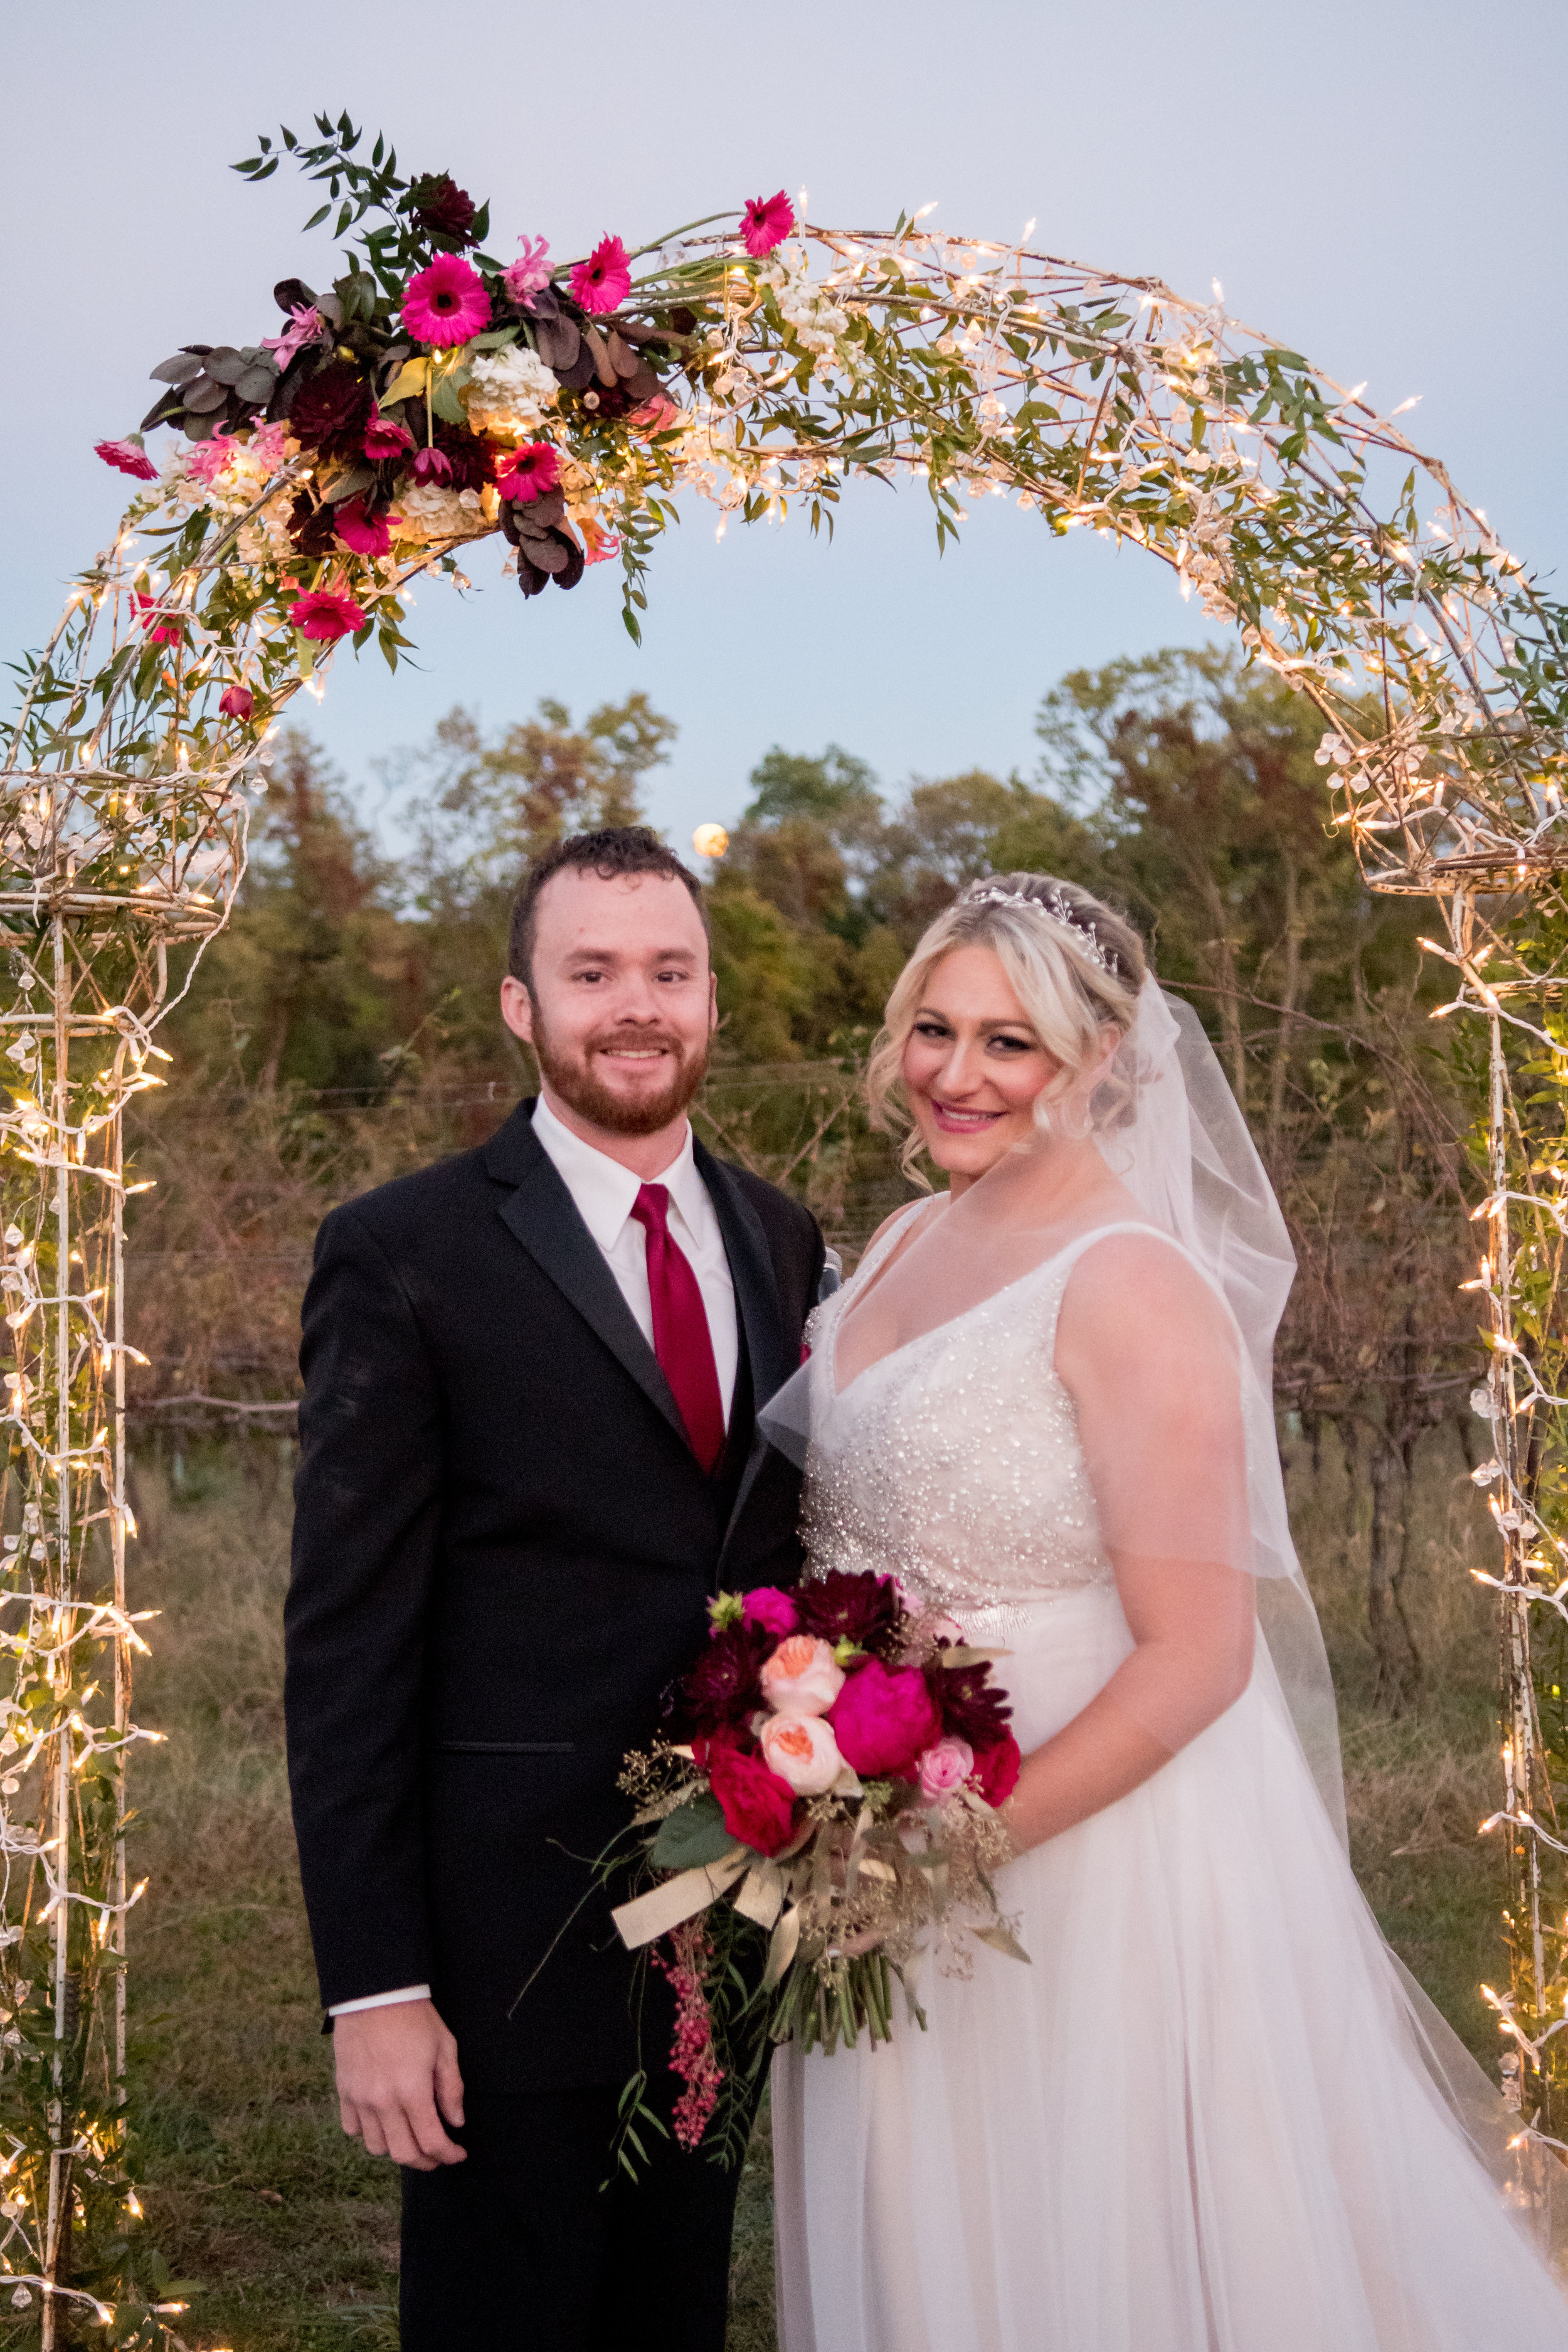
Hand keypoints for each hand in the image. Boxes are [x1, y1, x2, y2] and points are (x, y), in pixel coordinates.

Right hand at [334, 1998, 465, 2170]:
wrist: (375, 1993)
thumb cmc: (415, 2017)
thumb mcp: (445, 2047)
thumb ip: (451, 2088)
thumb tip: (456, 2122)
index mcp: (412, 2091)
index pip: (431, 2141)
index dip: (448, 2155)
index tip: (458, 2154)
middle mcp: (383, 2102)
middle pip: (403, 2153)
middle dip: (426, 2162)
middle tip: (438, 2155)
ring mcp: (360, 2099)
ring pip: (377, 2147)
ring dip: (397, 2149)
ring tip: (411, 2137)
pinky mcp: (344, 2091)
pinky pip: (353, 2129)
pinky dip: (369, 2133)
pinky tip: (383, 2122)